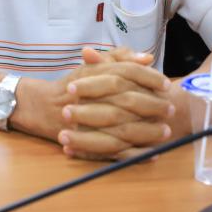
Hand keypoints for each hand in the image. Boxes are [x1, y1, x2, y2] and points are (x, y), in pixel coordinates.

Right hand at [16, 47, 171, 159]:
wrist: (41, 106)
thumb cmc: (71, 85)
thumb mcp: (92, 66)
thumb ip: (119, 58)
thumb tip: (146, 58)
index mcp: (91, 73)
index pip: (123, 72)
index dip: (147, 77)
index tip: (166, 84)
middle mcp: (88, 96)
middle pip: (125, 100)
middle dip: (151, 105)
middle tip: (171, 109)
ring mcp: (84, 120)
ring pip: (119, 126)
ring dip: (146, 131)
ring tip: (164, 132)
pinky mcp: (84, 141)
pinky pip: (110, 150)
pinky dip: (132, 153)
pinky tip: (150, 154)